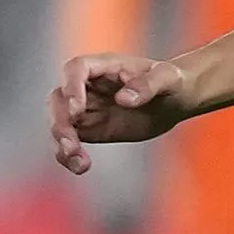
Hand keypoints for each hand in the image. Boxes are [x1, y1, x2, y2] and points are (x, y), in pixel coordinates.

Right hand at [49, 53, 192, 175]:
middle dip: (60, 120)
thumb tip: (124, 99)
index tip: (77, 108)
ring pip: (60, 121)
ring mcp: (85, 108)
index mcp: (104, 66)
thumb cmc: (171, 81)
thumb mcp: (168, 78)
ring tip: (75, 158)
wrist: (174, 102)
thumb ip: (148, 85)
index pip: (77, 68)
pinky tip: (80, 167)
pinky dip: (69, 155)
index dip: (71, 86)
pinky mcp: (88, 129)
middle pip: (59, 98)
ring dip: (61, 141)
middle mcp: (87, 86)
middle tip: (70, 142)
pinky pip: (70, 141)